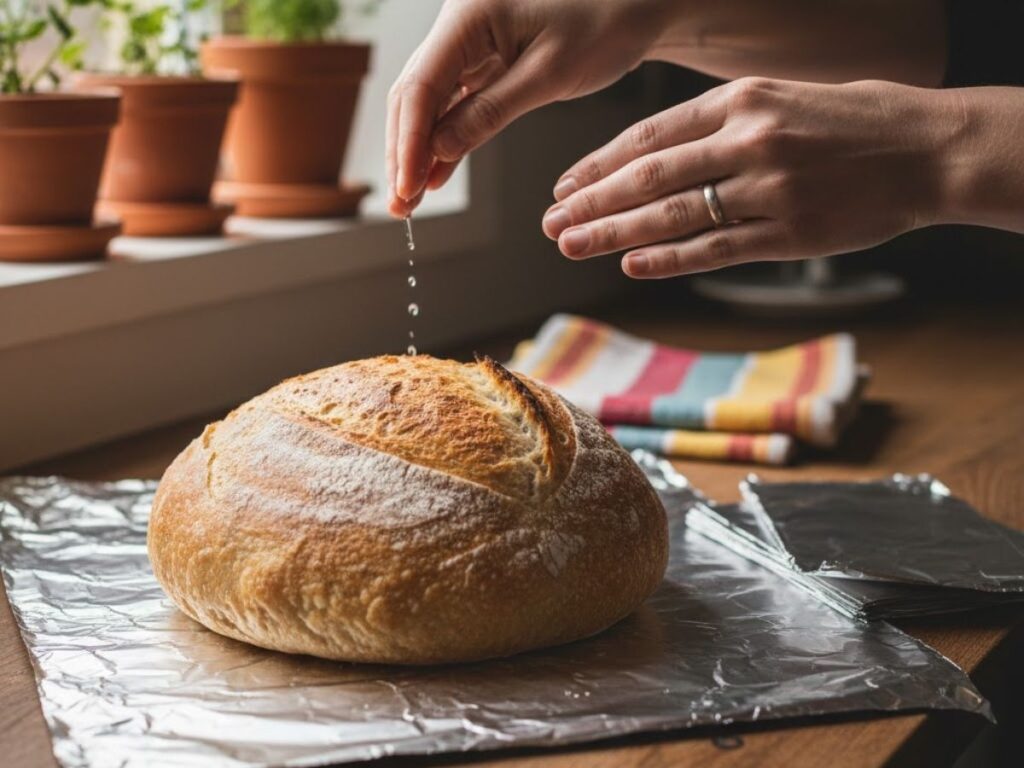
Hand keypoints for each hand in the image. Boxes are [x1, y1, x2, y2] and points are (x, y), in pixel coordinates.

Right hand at [386, 0, 672, 216]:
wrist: (640, 3)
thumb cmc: (607, 22)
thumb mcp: (550, 75)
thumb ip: (490, 112)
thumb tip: (438, 151)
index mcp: (469, 14)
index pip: (420, 87)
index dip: (408, 144)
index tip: (406, 190)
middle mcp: (459, 22)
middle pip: (414, 94)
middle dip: (404, 152)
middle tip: (401, 207)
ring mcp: (470, 39)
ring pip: (430, 101)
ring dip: (420, 150)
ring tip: (411, 201)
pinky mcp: (486, 56)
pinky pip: (456, 101)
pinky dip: (447, 137)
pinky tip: (436, 174)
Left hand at [542, 77, 951, 277]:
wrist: (930, 150)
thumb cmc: (856, 121)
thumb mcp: (785, 97)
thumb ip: (724, 121)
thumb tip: (661, 151)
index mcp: (743, 100)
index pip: (650, 136)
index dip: (599, 164)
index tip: (564, 185)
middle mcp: (748, 141)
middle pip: (648, 177)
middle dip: (591, 202)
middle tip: (551, 223)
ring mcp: (768, 190)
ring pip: (672, 215)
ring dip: (614, 233)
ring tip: (572, 245)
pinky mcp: (789, 235)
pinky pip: (714, 250)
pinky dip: (667, 258)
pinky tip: (631, 264)